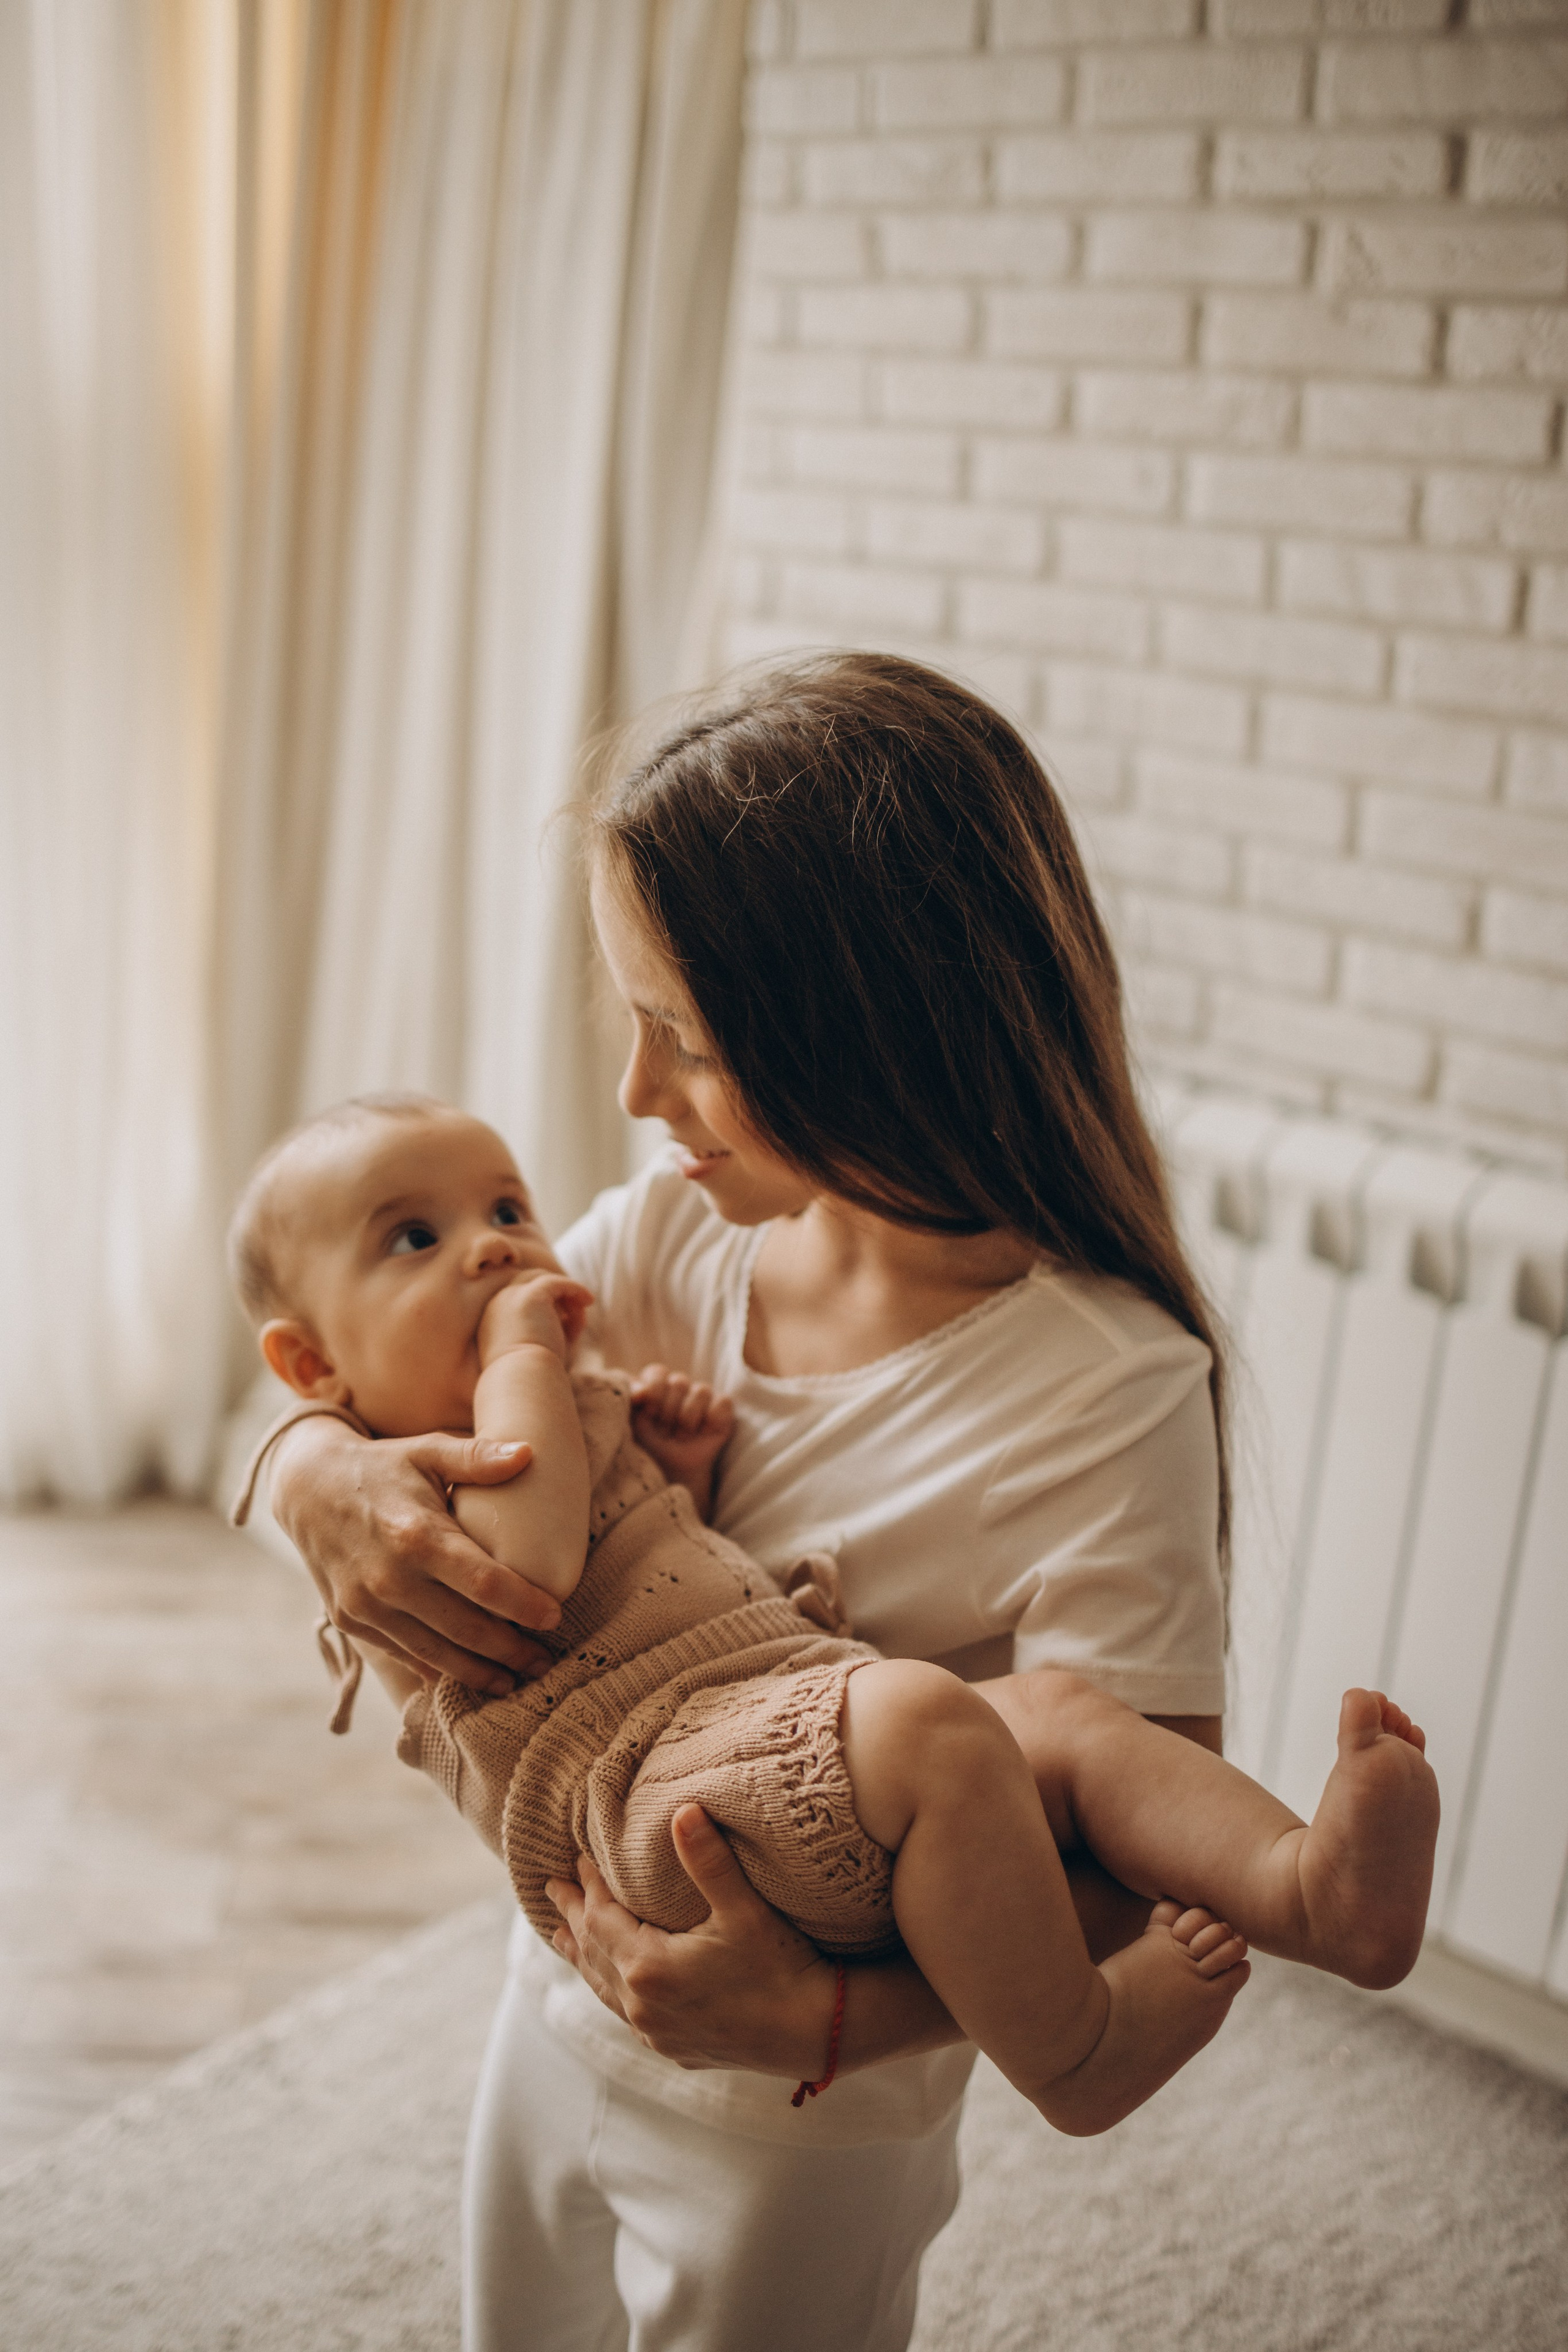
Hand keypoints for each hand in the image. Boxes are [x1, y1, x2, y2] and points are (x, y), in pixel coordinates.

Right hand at [268, 1412, 562, 1693]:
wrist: (306, 1489)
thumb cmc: (381, 1467)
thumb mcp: (427, 1451)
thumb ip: (477, 1457)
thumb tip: (529, 1453)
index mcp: (416, 1534)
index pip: (484, 1582)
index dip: (524, 1605)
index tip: (555, 1617)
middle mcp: (389, 1577)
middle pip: (465, 1628)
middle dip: (511, 1651)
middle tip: (545, 1662)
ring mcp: (365, 1605)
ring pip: (434, 1654)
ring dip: (478, 1673)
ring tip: (514, 1680)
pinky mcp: (350, 1621)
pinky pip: (402, 1655)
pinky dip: (437, 1670)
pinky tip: (466, 1677)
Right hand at [479, 1273, 594, 1366]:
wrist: (521, 1380)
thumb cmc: (529, 1377)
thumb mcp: (535, 1354)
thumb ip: (549, 1333)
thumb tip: (572, 1320)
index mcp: (490, 1321)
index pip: (517, 1300)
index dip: (542, 1306)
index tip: (562, 1323)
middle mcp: (496, 1304)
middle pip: (528, 1284)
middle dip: (553, 1295)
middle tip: (574, 1311)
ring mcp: (511, 1296)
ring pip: (544, 1282)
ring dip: (565, 1296)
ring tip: (581, 1315)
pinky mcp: (531, 1295)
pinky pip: (557, 1282)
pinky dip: (575, 1289)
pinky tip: (589, 1301)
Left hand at [546, 1805, 836, 2076]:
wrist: (818, 2032)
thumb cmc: (783, 1967)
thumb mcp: (745, 1910)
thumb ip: (708, 1861)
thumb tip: (683, 1809)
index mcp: (649, 1969)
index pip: (602, 1918)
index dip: (589, 1885)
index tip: (577, 1858)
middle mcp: (642, 2007)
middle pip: (593, 1952)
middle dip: (573, 1916)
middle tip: (549, 1888)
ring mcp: (656, 2033)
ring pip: (604, 1988)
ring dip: (584, 1956)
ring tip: (562, 1936)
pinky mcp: (674, 2048)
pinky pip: (625, 2014)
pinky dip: (608, 1988)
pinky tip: (611, 1986)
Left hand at [630, 1365, 734, 1514]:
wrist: (668, 1474)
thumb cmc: (645, 1447)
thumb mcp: (629, 1423)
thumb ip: (629, 1400)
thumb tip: (641, 1392)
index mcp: (655, 1386)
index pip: (658, 1372)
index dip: (654, 1392)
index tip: (648, 1414)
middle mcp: (679, 1389)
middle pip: (680, 1381)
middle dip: (669, 1411)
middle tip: (664, 1432)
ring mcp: (701, 1399)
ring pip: (702, 1390)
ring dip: (688, 1418)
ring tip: (680, 1437)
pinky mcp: (721, 1413)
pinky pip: (724, 1402)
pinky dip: (713, 1418)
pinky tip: (702, 1434)